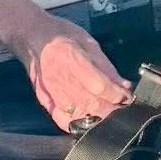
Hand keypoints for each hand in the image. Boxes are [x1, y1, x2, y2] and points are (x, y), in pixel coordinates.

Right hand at [0, 0, 129, 132]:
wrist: (32, 37)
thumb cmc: (62, 35)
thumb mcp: (89, 43)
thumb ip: (106, 67)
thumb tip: (123, 85)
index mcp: (74, 60)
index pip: (99, 86)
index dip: (117, 95)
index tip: (128, 97)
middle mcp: (61, 79)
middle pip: (91, 104)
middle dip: (112, 109)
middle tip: (122, 107)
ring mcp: (51, 92)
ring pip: (79, 114)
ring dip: (98, 117)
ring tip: (109, 113)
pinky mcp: (44, 100)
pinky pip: (62, 119)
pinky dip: (77, 124)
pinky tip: (88, 120)